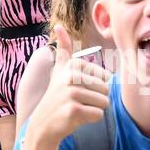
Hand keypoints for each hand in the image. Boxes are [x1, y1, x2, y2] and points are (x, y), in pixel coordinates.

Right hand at [30, 26, 110, 144]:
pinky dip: (91, 119)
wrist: (43, 124)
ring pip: (104, 102)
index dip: (97, 87)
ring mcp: (71, 93)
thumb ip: (63, 49)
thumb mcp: (59, 70)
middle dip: (97, 99)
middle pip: (106, 89)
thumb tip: (59, 26)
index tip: (79, 90)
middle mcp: (71, 76)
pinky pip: (99, 114)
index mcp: (73, 65)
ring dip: (95, 109)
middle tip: (78, 102)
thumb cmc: (57, 95)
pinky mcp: (73, 110)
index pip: (106, 77)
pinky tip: (76, 118)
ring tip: (78, 109)